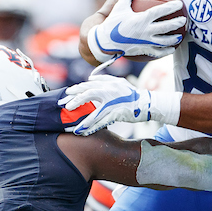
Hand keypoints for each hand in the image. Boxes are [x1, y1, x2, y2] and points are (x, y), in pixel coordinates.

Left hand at [60, 75, 178, 135]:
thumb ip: (105, 79)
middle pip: (88, 94)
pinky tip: (85, 132)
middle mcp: (109, 91)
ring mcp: (113, 102)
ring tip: (73, 127)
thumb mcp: (119, 82)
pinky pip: (102, 121)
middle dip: (75, 101)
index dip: (76, 90)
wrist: (146, 104)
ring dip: (83, 120)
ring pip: (94, 112)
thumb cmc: (132, 94)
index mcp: (108, 83)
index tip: (66, 94)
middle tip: (65, 107)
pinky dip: (92, 127)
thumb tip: (91, 78)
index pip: (88, 85)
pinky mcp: (116, 113)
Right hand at [87, 0, 184, 61]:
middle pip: (166, 27)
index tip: (179, 3)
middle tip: (184, 20)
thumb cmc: (113, 22)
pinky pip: (158, 52)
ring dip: (174, 38)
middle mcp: (146, 31)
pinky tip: (171, 49)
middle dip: (177, 23)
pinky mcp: (143, 50)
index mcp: (141, 19)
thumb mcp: (120, 6)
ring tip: (180, 36)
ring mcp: (145, 42)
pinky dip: (166, 51)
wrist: (105, 41)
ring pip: (164, 41)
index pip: (160, 11)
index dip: (171, 7)